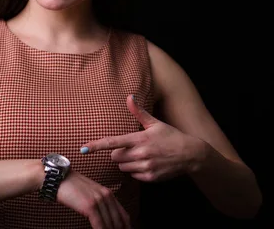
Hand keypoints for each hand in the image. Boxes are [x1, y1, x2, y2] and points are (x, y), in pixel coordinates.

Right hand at [57, 170, 130, 228]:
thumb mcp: (90, 193)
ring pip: (110, 225)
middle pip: (119, 221)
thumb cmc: (71, 186)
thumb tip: (105, 218)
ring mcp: (99, 200)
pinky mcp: (90, 206)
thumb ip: (100, 203)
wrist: (58, 178)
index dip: (126, 227)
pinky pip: (99, 225)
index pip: (124, 215)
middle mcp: (106, 196)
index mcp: (108, 193)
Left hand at [81, 95, 207, 181]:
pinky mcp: (150, 177)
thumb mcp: (155, 123)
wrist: (190, 154)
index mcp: (140, 138)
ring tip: (140, 156)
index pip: (113, 142)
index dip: (96, 145)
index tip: (83, 148)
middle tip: (131, 148)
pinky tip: (147, 164)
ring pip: (122, 167)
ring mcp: (146, 166)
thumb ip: (139, 112)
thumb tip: (129, 96)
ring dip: (126, 163)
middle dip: (118, 153)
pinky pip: (133, 175)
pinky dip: (136, 171)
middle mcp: (141, 153)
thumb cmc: (171, 136)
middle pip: (115, 156)